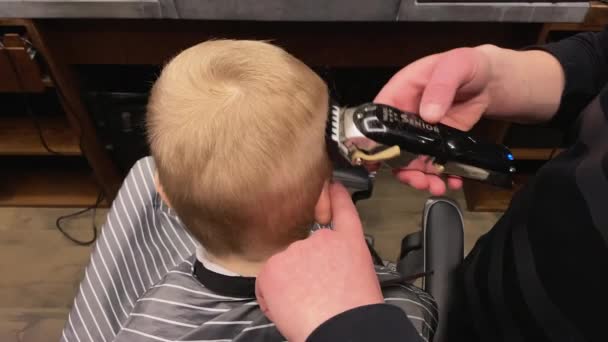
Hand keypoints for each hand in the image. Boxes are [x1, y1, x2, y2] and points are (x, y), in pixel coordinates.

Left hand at [255, 182, 382, 341]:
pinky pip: (266, 284)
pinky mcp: (273, 266)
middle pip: (304, 251)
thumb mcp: (360, 274)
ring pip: (284, 268)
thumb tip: (324, 267)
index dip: (336, 196)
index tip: (332, 186)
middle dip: (304, 271)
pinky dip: (272, 298)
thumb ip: (340, 260)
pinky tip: (291, 308)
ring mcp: (295, 250)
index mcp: (349, 242)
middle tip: (317, 295)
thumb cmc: (355, 312)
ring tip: (307, 305)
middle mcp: (321, 239)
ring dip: (288, 285)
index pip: (342, 210)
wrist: (344, 329)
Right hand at [375, 47, 492, 194]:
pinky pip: (434, 162)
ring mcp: (421, 132)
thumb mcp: (455, 67)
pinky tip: (453, 181)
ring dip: (421, 176)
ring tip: (437, 186)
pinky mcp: (438, 142)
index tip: (374, 161)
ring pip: (411, 159)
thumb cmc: (466, 65)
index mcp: (400, 92)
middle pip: (392, 146)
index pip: (378, 118)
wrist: (489, 79)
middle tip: (416, 180)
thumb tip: (428, 114)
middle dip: (402, 167)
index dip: (372, 140)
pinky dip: (442, 174)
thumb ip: (440, 87)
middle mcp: (406, 115)